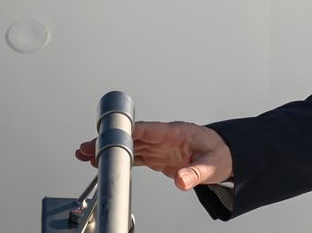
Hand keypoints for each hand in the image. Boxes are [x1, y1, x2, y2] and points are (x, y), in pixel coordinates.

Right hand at [76, 121, 233, 190]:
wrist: (226, 155)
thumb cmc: (221, 153)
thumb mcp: (211, 164)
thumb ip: (196, 173)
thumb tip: (182, 181)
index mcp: (176, 132)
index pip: (148, 130)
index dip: (129, 132)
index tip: (110, 136)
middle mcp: (164, 138)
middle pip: (132, 137)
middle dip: (109, 141)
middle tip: (87, 147)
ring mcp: (159, 147)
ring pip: (130, 146)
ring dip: (109, 150)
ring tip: (85, 154)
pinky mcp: (158, 157)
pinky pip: (135, 156)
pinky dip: (119, 159)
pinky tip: (103, 161)